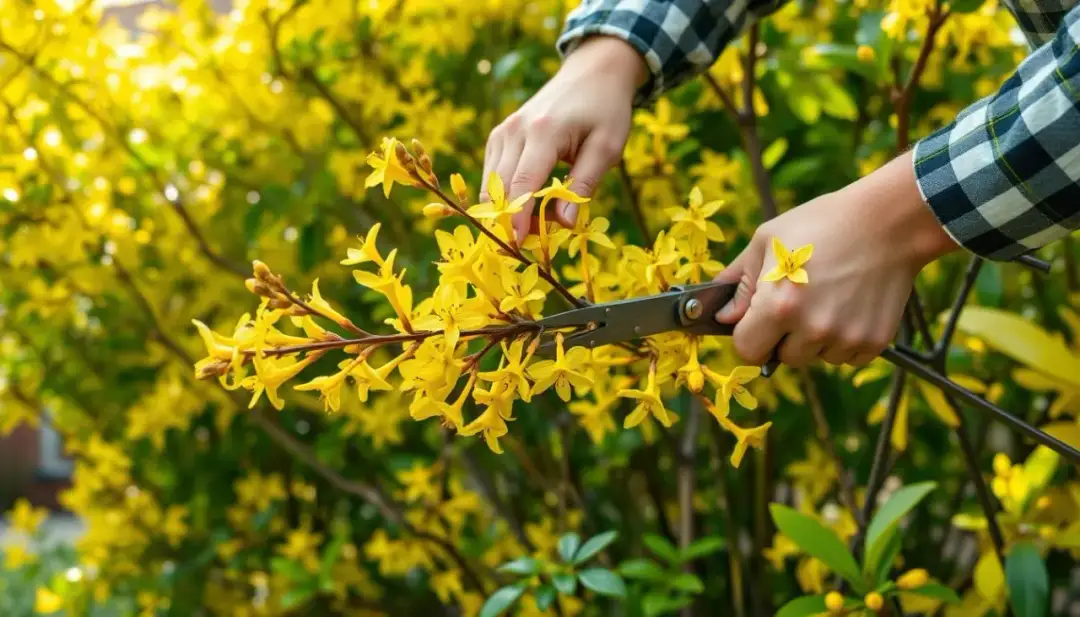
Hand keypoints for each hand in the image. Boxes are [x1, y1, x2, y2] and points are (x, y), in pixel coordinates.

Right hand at [481, 36, 645, 243]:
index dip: (517, 220)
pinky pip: (492, 175)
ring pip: (491, 185)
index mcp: (544, 132)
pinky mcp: (499, 136)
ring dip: (507, 211)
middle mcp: (515, 130)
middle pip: (501, 188)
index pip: (522, 184)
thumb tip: (564, 224)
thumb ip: (583, 186)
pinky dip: (504, 196)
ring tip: (535, 228)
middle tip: (531, 247)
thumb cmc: (605, 111)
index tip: (516, 247)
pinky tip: (527, 206)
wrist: (592, 73)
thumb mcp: (607, 148)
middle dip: (511, 222)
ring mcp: (503, 132)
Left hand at [713, 151, 959, 367]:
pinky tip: (849, 304)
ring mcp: (846, 338)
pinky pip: (845, 357)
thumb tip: (722, 317)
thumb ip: (740, 284)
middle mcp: (812, 329)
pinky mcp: (874, 342)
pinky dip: (843, 339)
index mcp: (778, 306)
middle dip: (782, 337)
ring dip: (814, 338)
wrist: (888, 222)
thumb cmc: (821, 224)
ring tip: (828, 297)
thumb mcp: (768, 242)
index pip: (747, 351)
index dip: (749, 336)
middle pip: (782, 358)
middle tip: (799, 300)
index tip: (757, 322)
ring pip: (814, 357)